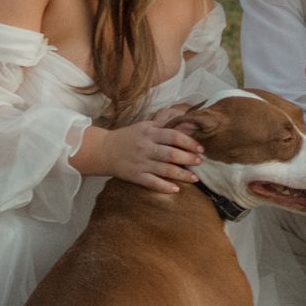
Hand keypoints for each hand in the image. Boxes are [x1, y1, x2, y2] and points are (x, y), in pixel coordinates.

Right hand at [73, 113, 204, 193]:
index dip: (189, 142)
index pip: (173, 136)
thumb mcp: (144, 125)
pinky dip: (165, 187)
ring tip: (195, 178)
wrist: (104, 150)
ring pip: (165, 170)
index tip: (200, 148)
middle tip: (200, 162)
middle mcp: (146, 147)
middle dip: (188, 159)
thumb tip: (183, 117)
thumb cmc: (128, 137)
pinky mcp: (135, 176)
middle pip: (171, 154)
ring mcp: (140, 163)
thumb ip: (163, 123)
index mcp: (149, 132)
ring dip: (182, 175)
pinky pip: (152, 183)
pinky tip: (176, 189)